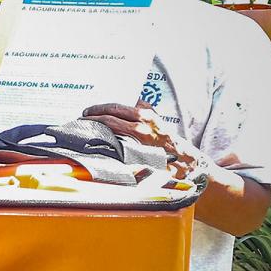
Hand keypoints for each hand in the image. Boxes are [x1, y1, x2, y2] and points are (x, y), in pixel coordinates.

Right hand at [83, 102, 199, 176]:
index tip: (83, 121)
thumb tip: (104, 148)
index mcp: (139, 131)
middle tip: (86, 113)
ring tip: (96, 111)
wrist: (186, 160)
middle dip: (97, 110)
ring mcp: (151, 114)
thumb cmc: (164, 165)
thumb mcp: (141, 162)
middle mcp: (144, 120)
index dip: (94, 120)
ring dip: (108, 107)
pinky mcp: (155, 113)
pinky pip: (135, 105)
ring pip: (123, 105)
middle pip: (114, 109)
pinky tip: (114, 111)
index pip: (109, 120)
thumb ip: (123, 152)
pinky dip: (123, 106)